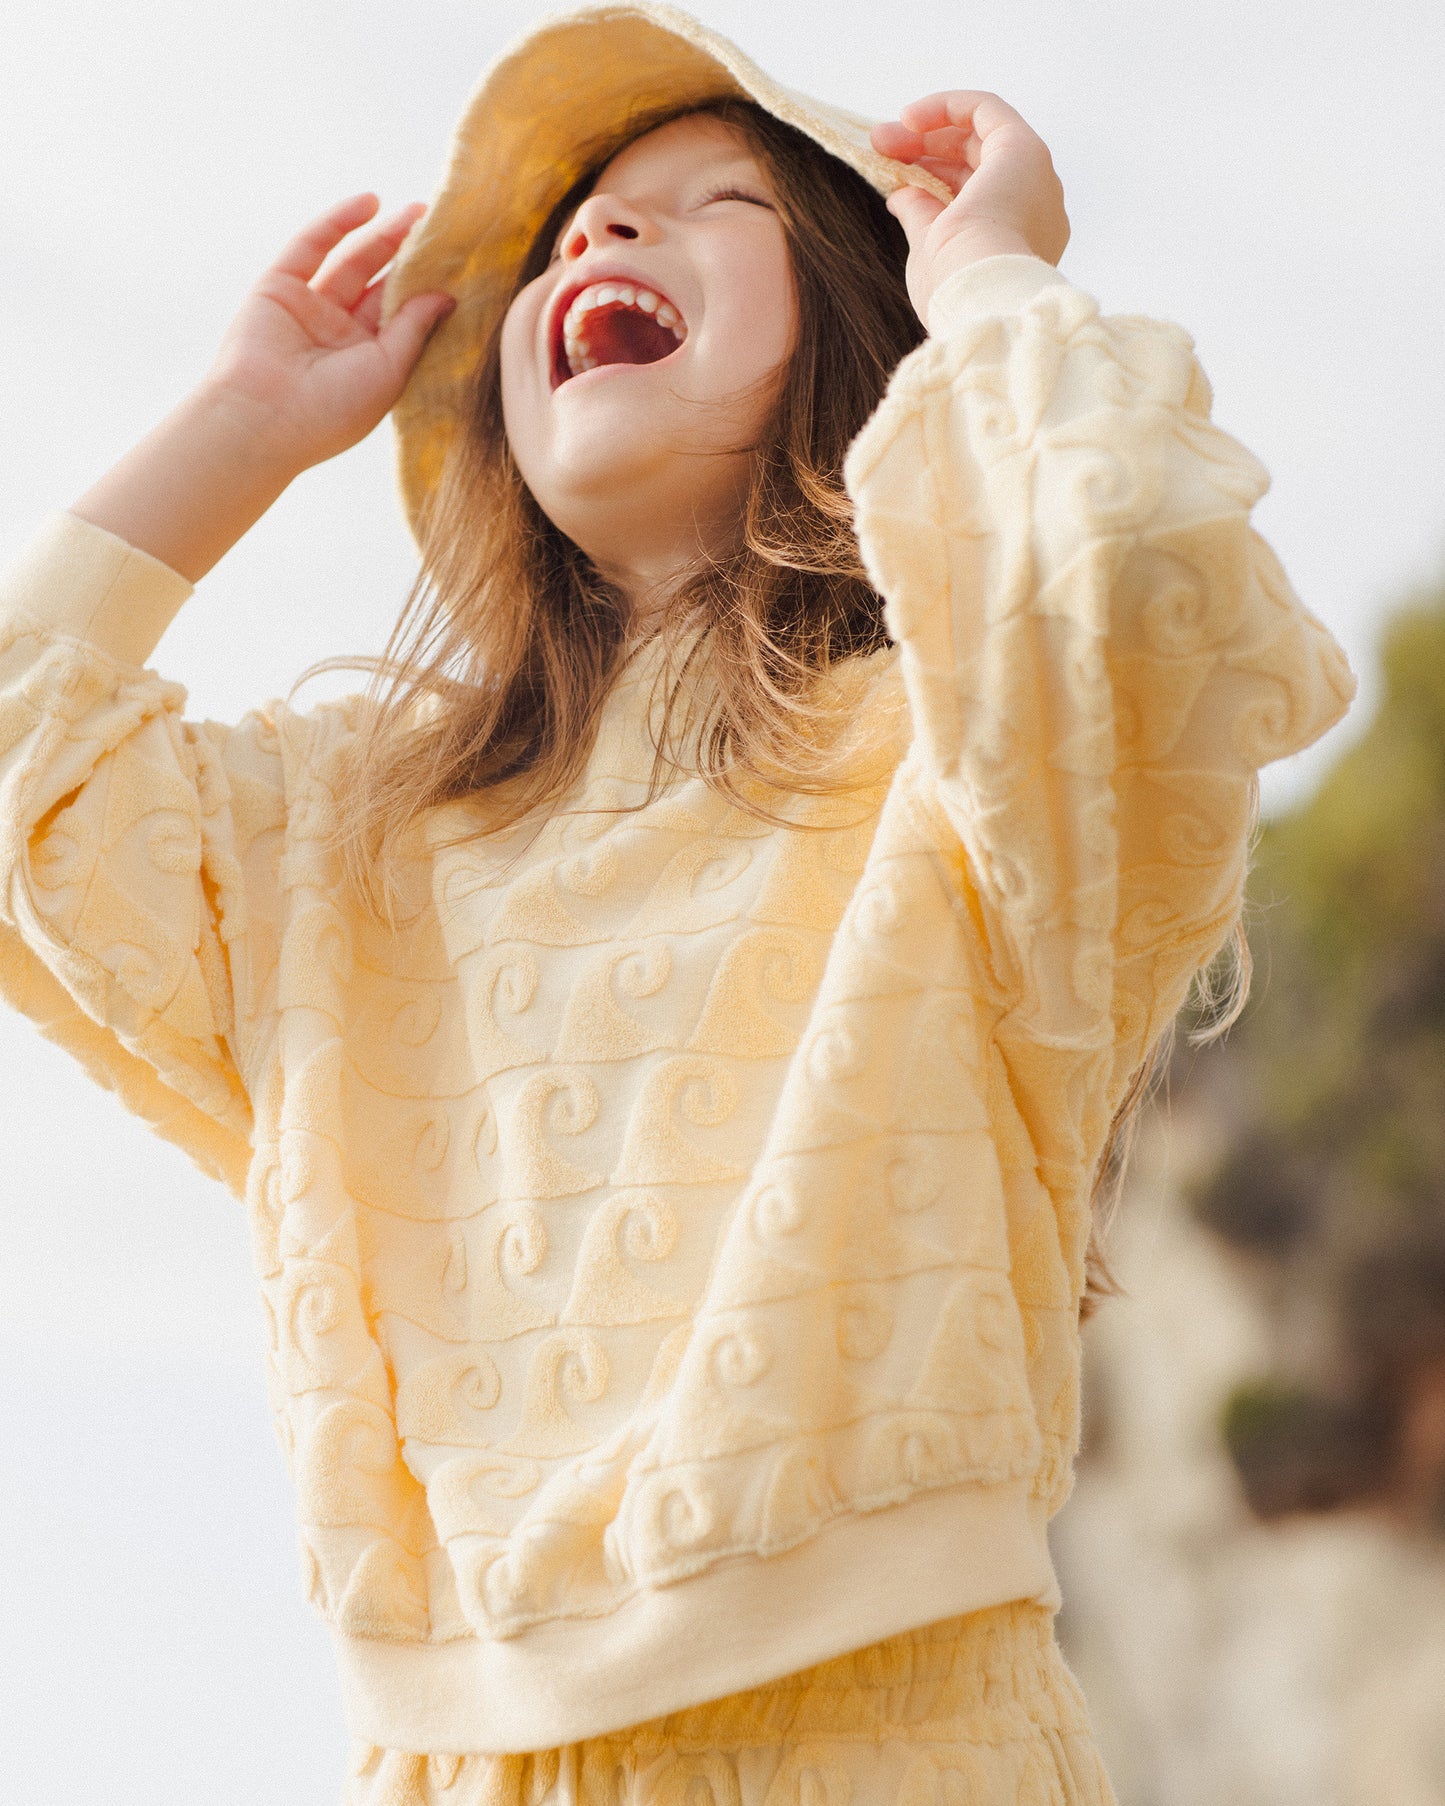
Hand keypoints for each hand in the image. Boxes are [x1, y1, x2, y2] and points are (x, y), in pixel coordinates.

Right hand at [204, 193, 453, 475]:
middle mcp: (338, 334)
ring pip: (350, 261)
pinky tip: (370, 202)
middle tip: (440, 226)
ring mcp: (308, 308)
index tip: (459, 263)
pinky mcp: (278, 286)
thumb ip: (414, 329)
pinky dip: (338, 222)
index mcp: (366, 362)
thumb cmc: (332, 410)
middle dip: (408, 255)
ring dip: (381, 234)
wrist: (263, 419)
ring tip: (416, 210)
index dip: (427, 288)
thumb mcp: (389, 370)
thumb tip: (446, 296)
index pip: (401, 316)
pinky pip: (312, 246)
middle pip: (379, 284)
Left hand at [870, 93, 1068, 323]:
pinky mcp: (1024, 150)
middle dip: (924, 152)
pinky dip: (948, 106)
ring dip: (928, 132)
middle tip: (880, 149)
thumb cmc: (954, 290)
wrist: (977, 292)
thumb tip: (902, 195)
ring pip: (979, 137)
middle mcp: (1034, 209)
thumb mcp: (930, 252)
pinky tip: (909, 116)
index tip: (893, 175)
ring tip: (882, 138)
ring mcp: (1034, 179)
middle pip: (976, 163)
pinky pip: (987, 110)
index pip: (973, 196)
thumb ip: (921, 219)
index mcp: (1017, 242)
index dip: (930, 178)